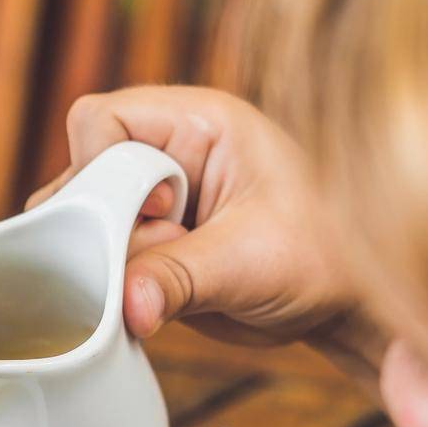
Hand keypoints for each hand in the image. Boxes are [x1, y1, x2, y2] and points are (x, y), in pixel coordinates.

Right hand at [29, 86, 377, 372]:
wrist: (346, 305)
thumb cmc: (326, 259)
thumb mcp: (249, 264)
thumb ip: (178, 279)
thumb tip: (125, 306)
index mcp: (199, 123)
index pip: (100, 120)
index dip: (103, 168)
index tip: (160, 213)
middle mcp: (167, 155)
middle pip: (81, 173)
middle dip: (102, 226)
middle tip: (158, 258)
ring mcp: (153, 203)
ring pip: (81, 222)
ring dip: (107, 262)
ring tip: (165, 286)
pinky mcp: (148, 247)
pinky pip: (99, 260)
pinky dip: (112, 287)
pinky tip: (153, 303)